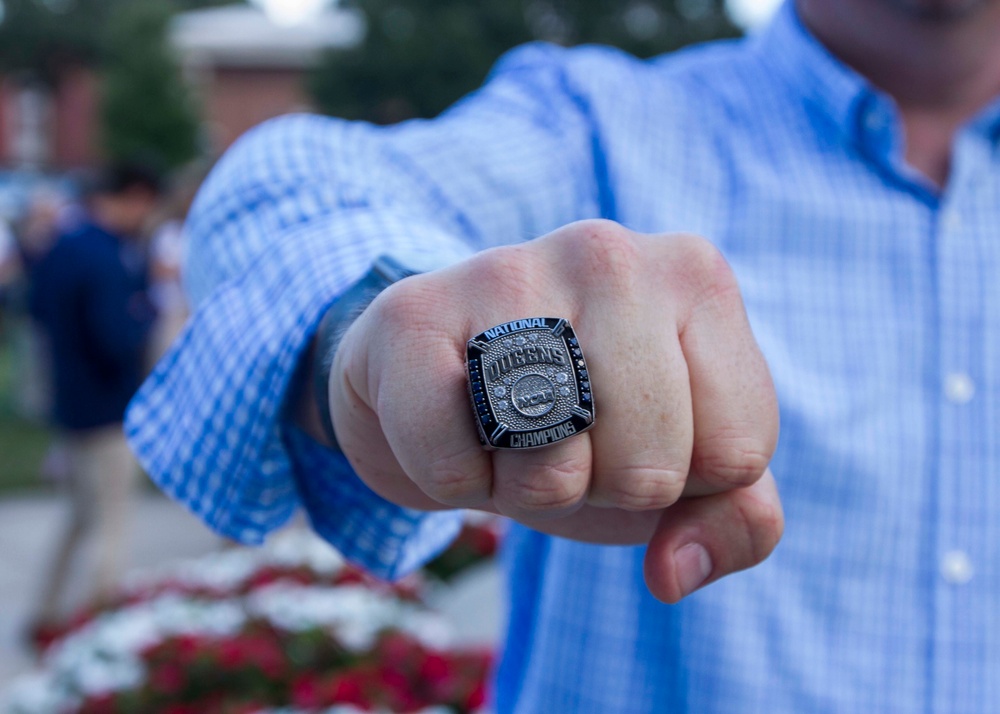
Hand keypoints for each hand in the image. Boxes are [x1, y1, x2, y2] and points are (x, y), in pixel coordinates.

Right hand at [329, 219, 781, 602]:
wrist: (441, 377)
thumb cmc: (575, 418)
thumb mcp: (679, 466)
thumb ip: (735, 518)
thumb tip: (674, 573)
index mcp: (695, 277)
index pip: (737, 452)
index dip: (683, 481)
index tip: (635, 435)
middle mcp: (609, 254)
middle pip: (650, 467)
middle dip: (601, 486)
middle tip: (562, 438)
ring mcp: (505, 270)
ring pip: (555, 466)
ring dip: (526, 489)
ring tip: (508, 433)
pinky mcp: (411, 312)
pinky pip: (453, 467)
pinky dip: (451, 482)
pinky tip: (449, 425)